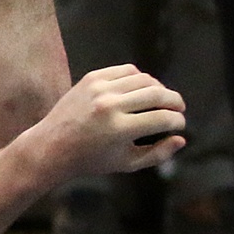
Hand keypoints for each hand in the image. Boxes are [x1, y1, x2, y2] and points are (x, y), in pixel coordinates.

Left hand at [31, 64, 185, 180]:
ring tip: (162, 99)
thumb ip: (158, 154)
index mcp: (119, 129)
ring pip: (144, 79)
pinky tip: (142, 89)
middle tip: (179, 108)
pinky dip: (139, 78)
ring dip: (159, 88)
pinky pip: (126, 70)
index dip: (178, 121)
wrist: (51, 146)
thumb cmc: (91, 159)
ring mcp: (99, 89)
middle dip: (175, 101)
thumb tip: (181, 139)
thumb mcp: (126, 164)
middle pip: (157, 94)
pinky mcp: (91, 78)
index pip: (163, 118)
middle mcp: (109, 105)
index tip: (180, 125)